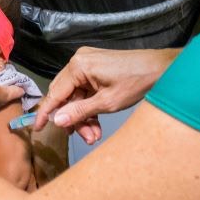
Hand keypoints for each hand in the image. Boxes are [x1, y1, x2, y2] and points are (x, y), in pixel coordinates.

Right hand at [34, 47, 178, 143]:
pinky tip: (97, 124)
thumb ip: (79, 112)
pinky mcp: (97, 68)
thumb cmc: (137, 82)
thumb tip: (57, 121)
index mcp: (78, 66)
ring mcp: (88, 63)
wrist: (162, 68)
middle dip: (73, 119)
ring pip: (76, 96)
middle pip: (65, 95)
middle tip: (84, 138)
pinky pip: (86, 90)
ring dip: (83, 116)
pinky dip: (90, 107)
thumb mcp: (107, 103)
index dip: (46, 113)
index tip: (38, 128)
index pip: (55, 93)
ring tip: (94, 135)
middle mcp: (78, 61)